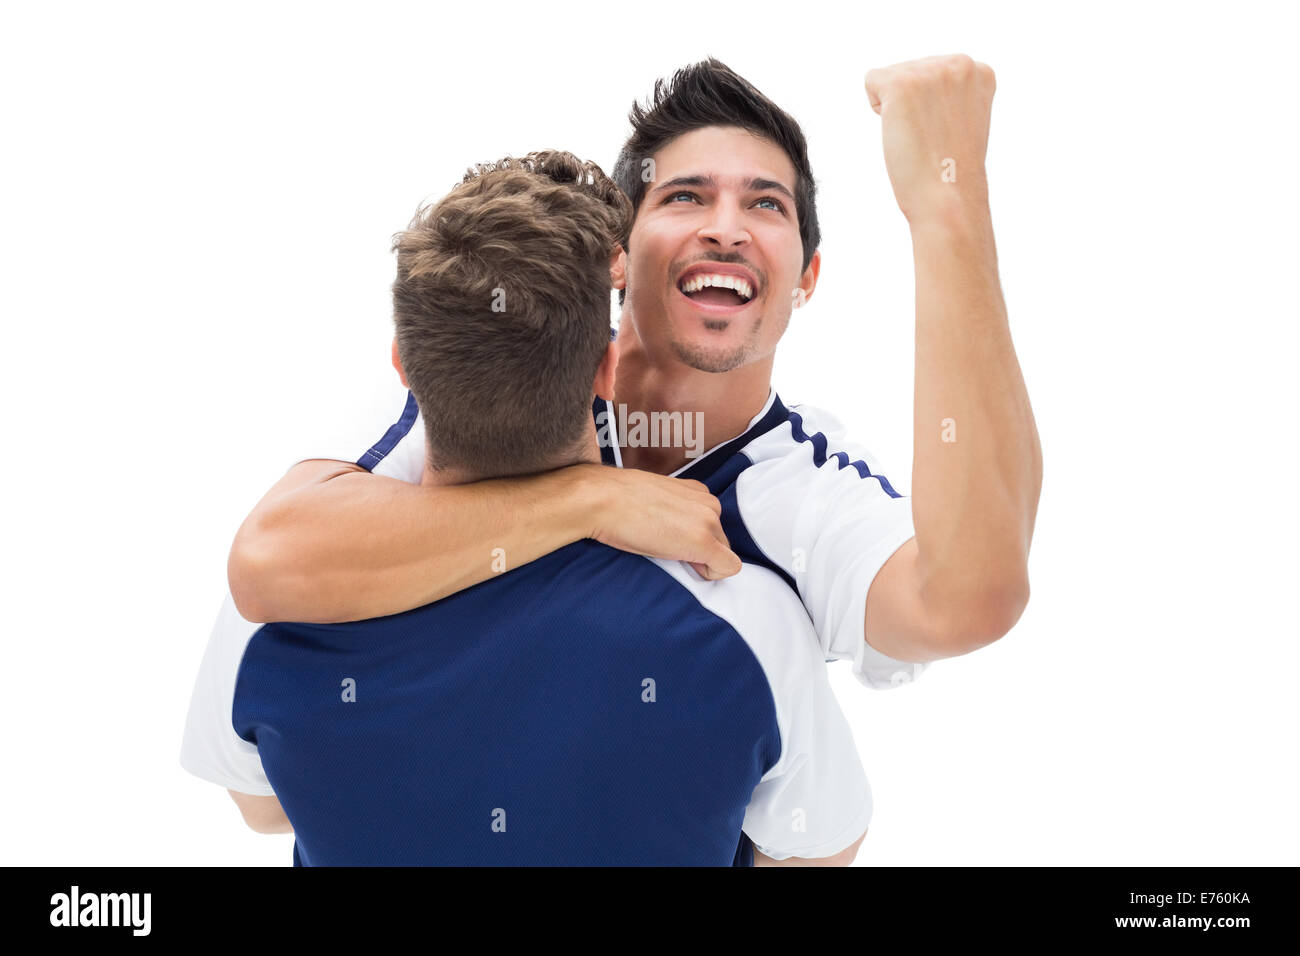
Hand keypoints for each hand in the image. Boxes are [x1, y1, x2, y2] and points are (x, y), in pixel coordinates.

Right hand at [579, 465, 741, 579]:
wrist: (602, 500)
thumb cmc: (617, 502)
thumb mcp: (655, 500)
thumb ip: (675, 511)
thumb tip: (675, 532)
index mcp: (697, 491)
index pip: (711, 525)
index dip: (692, 540)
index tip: (670, 540)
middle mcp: (709, 503)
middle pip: (720, 540)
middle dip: (699, 552)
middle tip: (665, 549)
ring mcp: (708, 521)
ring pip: (724, 553)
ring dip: (700, 560)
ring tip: (666, 551)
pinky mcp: (703, 541)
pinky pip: (727, 567)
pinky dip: (709, 574)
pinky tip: (681, 564)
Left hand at [863, 54, 995, 224]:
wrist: (948, 198)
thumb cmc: (950, 170)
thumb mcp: (963, 119)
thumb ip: (950, 93)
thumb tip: (922, 86)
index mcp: (979, 72)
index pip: (933, 72)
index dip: (930, 106)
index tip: (945, 131)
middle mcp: (960, 63)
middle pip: (910, 70)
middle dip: (912, 105)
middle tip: (932, 138)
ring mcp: (931, 71)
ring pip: (891, 77)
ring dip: (896, 109)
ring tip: (920, 135)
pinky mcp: (902, 83)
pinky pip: (871, 81)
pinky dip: (878, 108)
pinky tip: (901, 129)